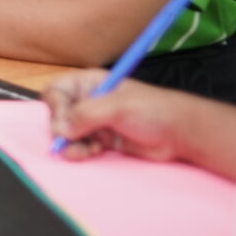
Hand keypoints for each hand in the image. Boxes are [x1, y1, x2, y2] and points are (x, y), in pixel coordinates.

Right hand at [43, 72, 195, 161]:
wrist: (179, 133)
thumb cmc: (152, 110)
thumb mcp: (118, 107)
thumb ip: (86, 115)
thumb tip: (59, 129)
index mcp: (88, 83)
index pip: (56, 92)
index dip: (56, 108)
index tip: (63, 124)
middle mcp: (87, 101)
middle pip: (58, 115)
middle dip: (63, 130)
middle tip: (72, 141)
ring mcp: (94, 122)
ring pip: (67, 135)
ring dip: (72, 145)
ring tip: (86, 151)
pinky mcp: (101, 140)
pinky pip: (79, 146)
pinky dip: (81, 152)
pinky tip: (94, 152)